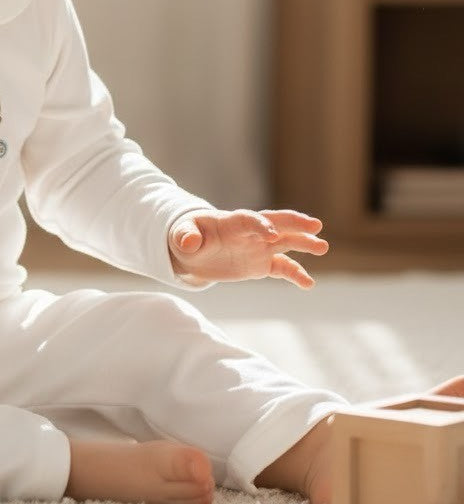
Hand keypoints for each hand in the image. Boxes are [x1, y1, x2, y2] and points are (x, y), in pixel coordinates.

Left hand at [168, 208, 327, 287]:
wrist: (192, 251)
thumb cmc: (187, 237)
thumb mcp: (180, 236)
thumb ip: (186, 236)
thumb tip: (190, 242)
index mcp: (230, 222)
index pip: (249, 219)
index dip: (260, 225)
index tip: (272, 235)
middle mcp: (249, 232)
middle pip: (275, 222)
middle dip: (293, 222)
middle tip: (315, 225)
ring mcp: (258, 247)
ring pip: (285, 242)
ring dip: (303, 243)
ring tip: (322, 247)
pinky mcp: (261, 264)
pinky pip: (282, 267)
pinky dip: (295, 274)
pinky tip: (308, 284)